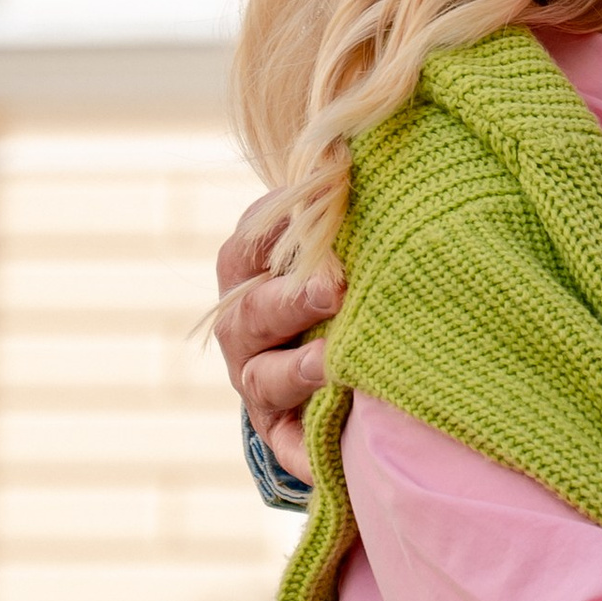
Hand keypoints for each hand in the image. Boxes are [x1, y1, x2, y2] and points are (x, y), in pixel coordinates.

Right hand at [213, 196, 340, 488]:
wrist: (326, 356)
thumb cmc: (341, 274)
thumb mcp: (334, 236)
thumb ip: (338, 201)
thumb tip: (357, 142)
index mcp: (250, 265)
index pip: (252, 241)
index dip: (280, 229)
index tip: (321, 212)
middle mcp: (244, 323)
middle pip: (252, 310)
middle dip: (290, 299)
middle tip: (334, 287)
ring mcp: (255, 378)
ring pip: (263, 376)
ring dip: (297, 370)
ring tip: (334, 361)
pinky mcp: (277, 431)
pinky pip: (287, 444)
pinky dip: (305, 452)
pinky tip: (329, 458)